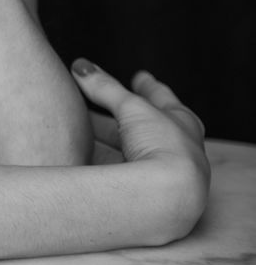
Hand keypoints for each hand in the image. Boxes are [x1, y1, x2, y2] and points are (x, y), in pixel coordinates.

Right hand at [71, 60, 210, 221]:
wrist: (168, 198)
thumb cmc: (162, 147)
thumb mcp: (132, 108)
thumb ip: (106, 87)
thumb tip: (81, 66)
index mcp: (183, 124)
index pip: (164, 99)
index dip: (148, 86)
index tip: (140, 76)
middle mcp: (176, 150)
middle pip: (144, 126)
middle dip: (121, 113)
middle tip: (101, 100)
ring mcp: (161, 175)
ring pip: (131, 149)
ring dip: (109, 138)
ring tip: (83, 129)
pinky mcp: (144, 195)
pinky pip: (120, 171)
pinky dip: (103, 160)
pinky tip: (85, 158)